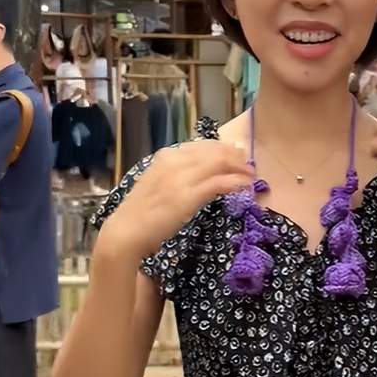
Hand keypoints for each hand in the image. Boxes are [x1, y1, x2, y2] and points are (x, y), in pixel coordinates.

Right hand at [99, 140, 253, 260]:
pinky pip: (220, 183)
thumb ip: (176, 174)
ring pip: (220, 163)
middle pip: (214, 151)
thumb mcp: (158, 184)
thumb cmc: (140, 213)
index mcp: (166, 157)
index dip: (222, 148)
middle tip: (248, 164)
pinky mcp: (189, 196)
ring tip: (251, 175)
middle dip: (235, 156)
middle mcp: (174, 162)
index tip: (235, 154)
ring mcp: (182, 178)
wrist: (126, 230)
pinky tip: (245, 186)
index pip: (200, 145)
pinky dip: (236, 182)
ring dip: (239, 168)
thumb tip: (198, 173)